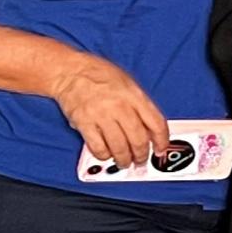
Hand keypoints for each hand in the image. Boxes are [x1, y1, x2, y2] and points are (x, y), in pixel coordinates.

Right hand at [46, 50, 166, 168]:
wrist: (69, 71)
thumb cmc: (98, 75)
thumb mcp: (127, 83)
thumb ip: (139, 105)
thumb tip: (149, 129)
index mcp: (134, 95)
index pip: (156, 123)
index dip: (162, 141)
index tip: (160, 149)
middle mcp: (120, 106)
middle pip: (138, 140)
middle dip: (141, 155)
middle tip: (140, 160)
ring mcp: (101, 115)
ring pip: (119, 148)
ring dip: (123, 160)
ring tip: (124, 162)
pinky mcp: (84, 123)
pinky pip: (98, 148)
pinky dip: (104, 155)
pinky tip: (106, 154)